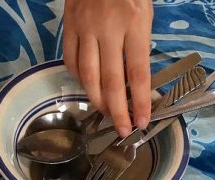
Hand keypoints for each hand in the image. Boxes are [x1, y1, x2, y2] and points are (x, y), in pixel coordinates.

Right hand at [62, 0, 152, 137]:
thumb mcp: (145, 12)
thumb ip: (140, 44)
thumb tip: (137, 81)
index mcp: (134, 24)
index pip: (138, 72)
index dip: (141, 101)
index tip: (142, 122)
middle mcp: (108, 29)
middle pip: (111, 81)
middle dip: (117, 111)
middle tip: (123, 130)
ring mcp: (85, 28)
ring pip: (87, 75)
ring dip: (96, 99)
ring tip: (105, 113)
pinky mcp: (69, 26)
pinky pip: (71, 60)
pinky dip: (78, 78)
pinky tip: (87, 85)